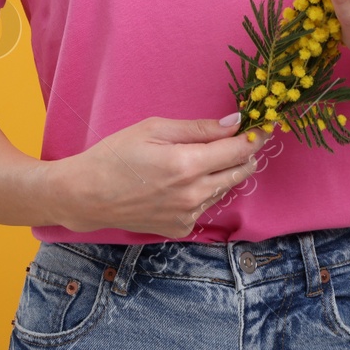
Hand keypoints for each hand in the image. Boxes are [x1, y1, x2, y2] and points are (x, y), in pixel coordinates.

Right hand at [50, 114, 271, 237]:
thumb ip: (198, 128)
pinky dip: (205, 189)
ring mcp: (188, 215)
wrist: (87, 195)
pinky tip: (185, 179)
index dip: (255, 137)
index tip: (263, 126)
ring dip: (224, 171)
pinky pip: (206, 204)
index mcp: (187, 165)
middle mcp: (193, 194)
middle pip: (240, 172)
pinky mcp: (181, 227)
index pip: (238, 150)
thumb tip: (235, 122)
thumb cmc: (116, 155)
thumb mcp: (154, 129)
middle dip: (245, 154)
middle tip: (241, 138)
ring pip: (225, 189)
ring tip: (205, 156)